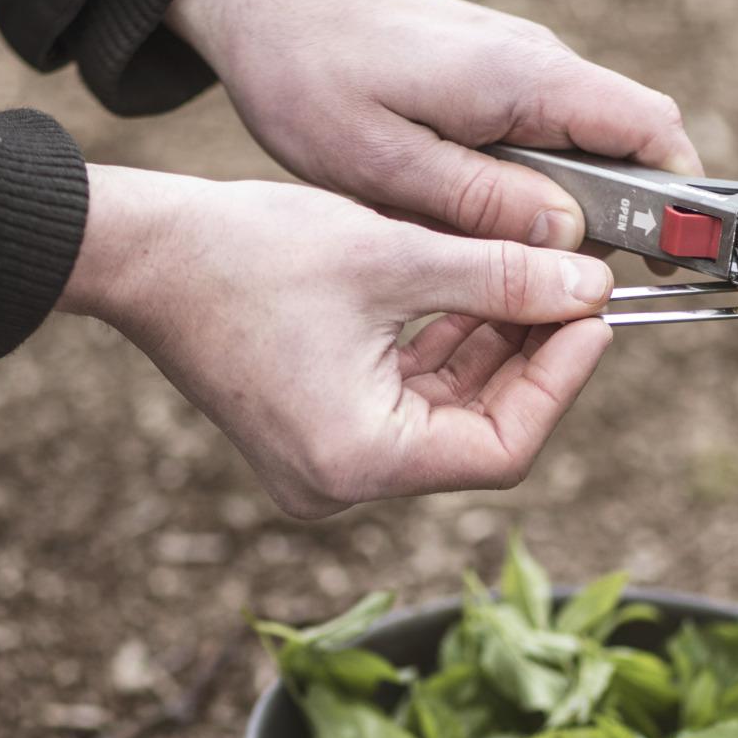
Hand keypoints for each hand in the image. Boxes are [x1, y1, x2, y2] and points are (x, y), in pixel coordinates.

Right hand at [61, 166, 613, 517]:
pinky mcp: (313, 434)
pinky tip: (479, 298)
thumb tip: (587, 289)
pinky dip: (441, 355)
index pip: (502, 449)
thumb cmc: (246, 253)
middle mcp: (341, 484)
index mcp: (360, 461)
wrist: (143, 254)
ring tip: (538, 283)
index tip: (594, 319)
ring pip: (442, 417)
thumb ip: (502, 278)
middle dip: (530, 361)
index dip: (560, 384)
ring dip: (491, 353)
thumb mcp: (394, 258)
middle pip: (474, 435)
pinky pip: (401, 404)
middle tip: (576, 292)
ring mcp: (324, 465)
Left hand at [167, 0, 699, 250]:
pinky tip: (483, 229)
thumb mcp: (385, 163)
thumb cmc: (310, 77)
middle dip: (622, 222)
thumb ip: (481, 202)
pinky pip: (537, 140)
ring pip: (579, 150)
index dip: (681, 202)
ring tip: (517, 270)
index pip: (651, 129)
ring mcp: (513, 68)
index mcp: (525, 79)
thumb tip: (568, 239)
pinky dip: (530, 190)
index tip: (672, 266)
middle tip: (574, 291)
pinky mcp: (486, 78)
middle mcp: (535, 65)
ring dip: (567, 212)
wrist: (263, 4)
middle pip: (626, 145)